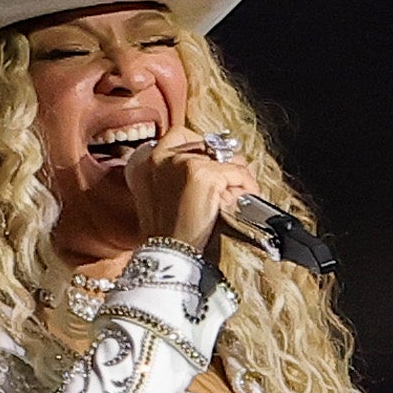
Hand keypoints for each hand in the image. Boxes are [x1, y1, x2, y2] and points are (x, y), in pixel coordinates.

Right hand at [104, 134, 255, 259]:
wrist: (170, 256)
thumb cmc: (168, 237)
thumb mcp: (160, 200)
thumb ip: (174, 177)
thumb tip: (211, 163)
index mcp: (145, 162)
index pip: (179, 136)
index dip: (201, 149)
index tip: (212, 165)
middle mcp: (160, 156)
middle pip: (207, 144)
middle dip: (223, 163)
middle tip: (231, 185)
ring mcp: (182, 162)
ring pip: (225, 157)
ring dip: (237, 175)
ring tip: (239, 194)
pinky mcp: (203, 174)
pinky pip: (237, 171)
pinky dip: (247, 186)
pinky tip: (243, 201)